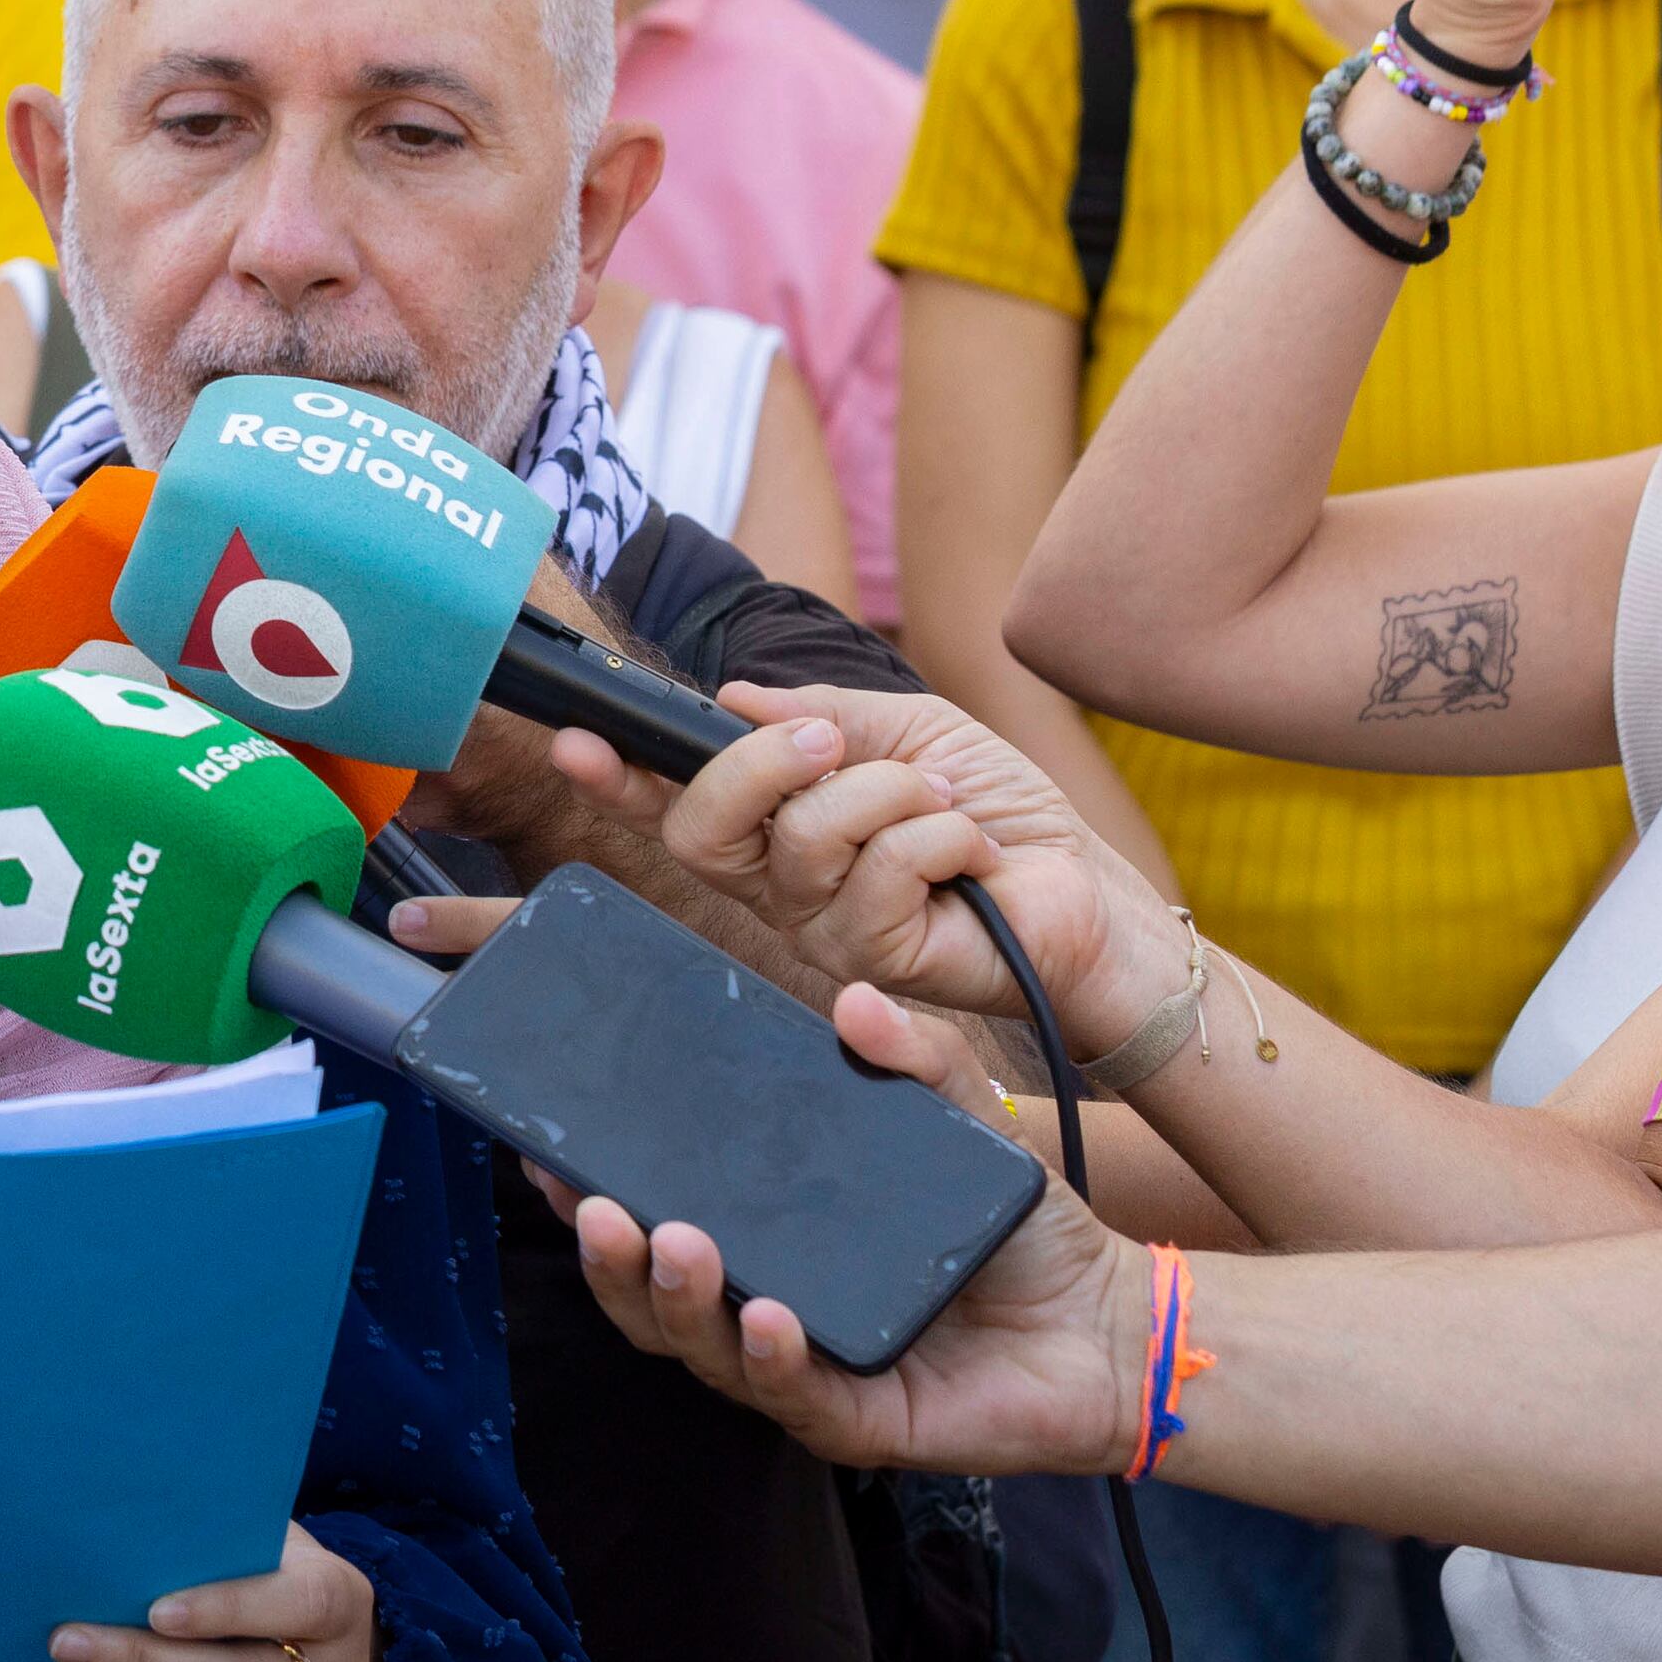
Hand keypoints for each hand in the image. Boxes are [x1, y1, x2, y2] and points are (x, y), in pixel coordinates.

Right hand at [447, 685, 1188, 1051]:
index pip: (678, 808)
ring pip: (808, 836)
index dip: (618, 778)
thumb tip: (737, 697)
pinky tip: (974, 858)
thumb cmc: (1001, 816)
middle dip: (762, 763)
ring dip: (895, 792)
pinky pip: (883, 870)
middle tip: (825, 738)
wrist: (1087, 893)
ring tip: (948, 806)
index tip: (574, 738)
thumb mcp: (910, 734)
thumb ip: (821, 715)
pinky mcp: (881, 964)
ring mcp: (826, 934)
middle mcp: (784, 891)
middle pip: (708, 829)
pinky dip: (941, 835)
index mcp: (780, 833)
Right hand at [572, 985, 1145, 1478]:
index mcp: (770, 1241)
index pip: (655, 1222)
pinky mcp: (860, 1422)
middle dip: (610, 1256)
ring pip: (703, 1350)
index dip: (591, 1194)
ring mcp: (806, 1371)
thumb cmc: (1020, 1234)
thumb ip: (917, 1061)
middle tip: (590, 1204)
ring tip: (674, 1245)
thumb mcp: (968, 1126)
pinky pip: (797, 1396)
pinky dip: (774, 1357)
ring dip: (677, 1299)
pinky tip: (769, 1318)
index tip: (548, 1148)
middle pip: (652, 1298)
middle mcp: (767, 1307)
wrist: (1109, 1325)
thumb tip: (856, 1001)